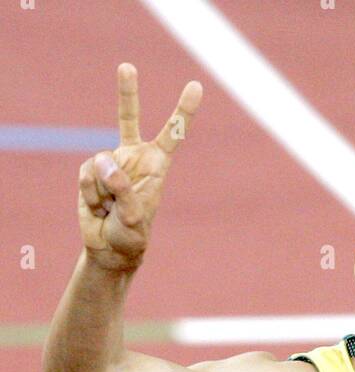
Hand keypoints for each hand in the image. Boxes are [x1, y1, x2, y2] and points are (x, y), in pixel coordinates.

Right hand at [78, 63, 202, 272]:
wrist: (108, 249)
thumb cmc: (131, 235)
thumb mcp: (133, 217)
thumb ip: (121, 188)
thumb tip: (103, 160)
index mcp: (156, 166)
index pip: (172, 134)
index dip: (183, 111)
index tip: (196, 86)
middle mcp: (134, 158)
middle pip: (128, 118)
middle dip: (127, 93)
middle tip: (127, 66)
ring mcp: (110, 162)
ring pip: (101, 162)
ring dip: (104, 192)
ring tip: (111, 209)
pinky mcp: (91, 171)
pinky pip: (87, 175)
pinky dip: (91, 195)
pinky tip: (99, 207)